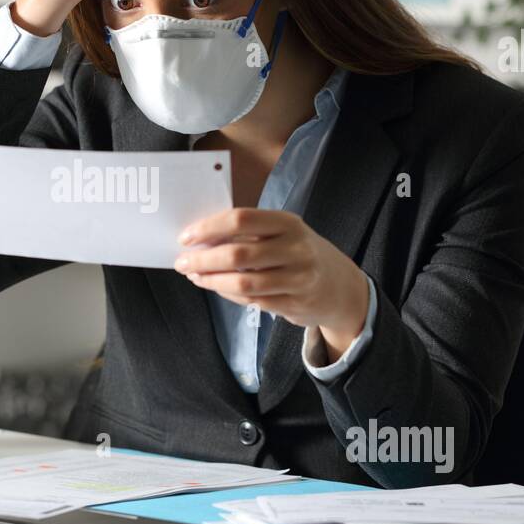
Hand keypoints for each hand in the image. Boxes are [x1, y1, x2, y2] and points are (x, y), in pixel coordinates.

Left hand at [174, 208, 369, 362]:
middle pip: (238, 254)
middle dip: (203, 260)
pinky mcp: (295, 304)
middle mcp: (295, 249)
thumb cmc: (300, 254)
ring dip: (212, 280)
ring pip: (243, 282)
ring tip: (195, 276)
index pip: (241, 219)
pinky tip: (216, 287)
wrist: (341, 287)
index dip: (208, 228)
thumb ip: (248, 233)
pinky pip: (252, 301)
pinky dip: (228, 294)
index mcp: (287, 223)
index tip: (185, 237)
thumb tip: (201, 240)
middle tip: (182, 263)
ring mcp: (298, 278)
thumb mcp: (283, 233)